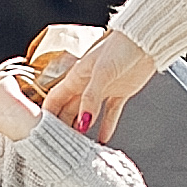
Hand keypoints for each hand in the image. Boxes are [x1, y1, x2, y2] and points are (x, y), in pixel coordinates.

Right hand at [35, 25, 158, 140]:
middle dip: (62, 126)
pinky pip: (110, 114)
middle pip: (69, 109)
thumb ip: (91, 98)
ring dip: (83, 128)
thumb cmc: (121, 47)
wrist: (146, 41)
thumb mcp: (102, 72)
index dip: (47, 114)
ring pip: (88, 114)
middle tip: (58, 144)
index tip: (40, 131)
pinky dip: (107, 127)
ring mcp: (103, 89)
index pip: (54, 98)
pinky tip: (103, 139)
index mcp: (76, 76)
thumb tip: (83, 121)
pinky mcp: (120, 92)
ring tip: (77, 145)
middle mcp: (87, 84)